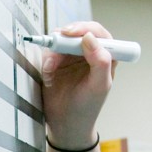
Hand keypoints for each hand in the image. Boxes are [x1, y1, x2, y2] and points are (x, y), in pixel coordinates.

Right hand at [41, 22, 116, 150]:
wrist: (66, 123)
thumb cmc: (88, 106)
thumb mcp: (99, 86)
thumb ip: (100, 61)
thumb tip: (89, 37)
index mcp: (105, 55)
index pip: (97, 33)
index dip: (85, 29)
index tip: (72, 33)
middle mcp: (88, 52)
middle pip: (77, 32)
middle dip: (65, 36)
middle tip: (55, 42)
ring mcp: (71, 56)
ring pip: (60, 40)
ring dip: (53, 51)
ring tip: (51, 68)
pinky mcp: (55, 62)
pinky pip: (48, 52)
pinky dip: (46, 60)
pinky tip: (48, 74)